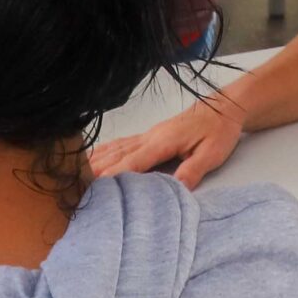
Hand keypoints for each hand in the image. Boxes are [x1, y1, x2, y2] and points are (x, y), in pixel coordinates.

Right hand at [88, 98, 246, 186]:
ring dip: (95, 162)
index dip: (114, 175)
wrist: (223, 108)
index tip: (95, 187)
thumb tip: (175, 189)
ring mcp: (146, 135)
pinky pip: (119, 144)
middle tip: (75, 189)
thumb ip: (192, 170)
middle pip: (116, 156)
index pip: (134, 161)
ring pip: (114, 149)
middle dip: (96, 172)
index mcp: (162, 142)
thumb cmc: (219, 131)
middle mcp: (149, 137)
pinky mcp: (148, 135)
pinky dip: (102, 152)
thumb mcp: (212, 154)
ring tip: (74, 177)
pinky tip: (91, 158)